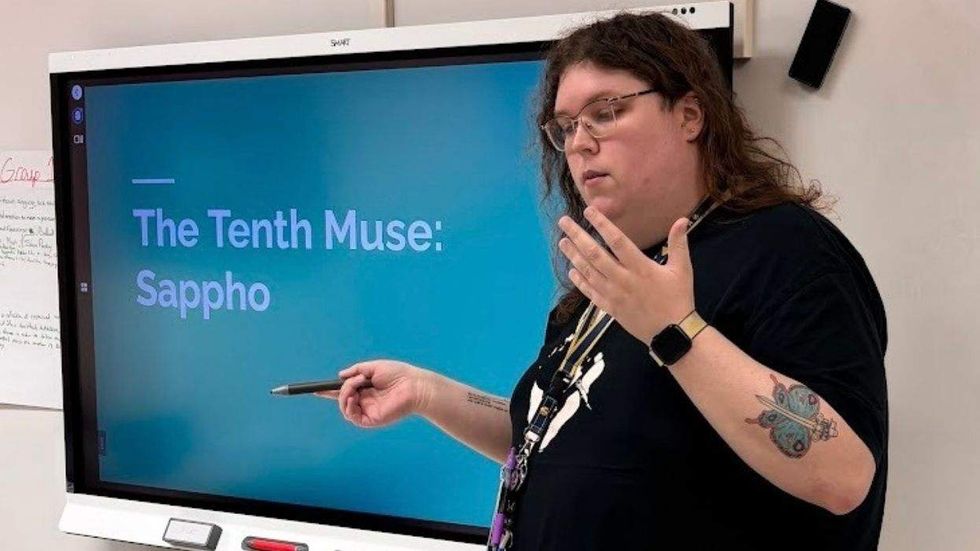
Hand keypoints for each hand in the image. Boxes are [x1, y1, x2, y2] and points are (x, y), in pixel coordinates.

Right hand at [315, 360, 431, 427]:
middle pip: (342, 398)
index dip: (329, 391)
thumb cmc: (398, 374)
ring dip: (346, 394)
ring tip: (358, 386)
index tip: (316, 389)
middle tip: (355, 380)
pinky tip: (356, 397)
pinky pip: (351, 416)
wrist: (413, 385)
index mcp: (366, 389)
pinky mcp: (370, 419)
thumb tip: (340, 375)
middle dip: (343, 388)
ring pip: (344, 407)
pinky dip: (348, 406)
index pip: (345, 391)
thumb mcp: (374, 367)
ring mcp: (367, 411)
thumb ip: (356, 370)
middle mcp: (365, 401)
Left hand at [557, 206, 695, 344]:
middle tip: (563, 222)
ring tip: (562, 242)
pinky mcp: (609, 308)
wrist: (671, 332)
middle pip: (595, 254)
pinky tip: (571, 271)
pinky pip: (590, 292)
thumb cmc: (678, 298)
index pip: (617, 241)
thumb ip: (678, 244)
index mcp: (641, 267)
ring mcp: (613, 295)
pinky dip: (579, 281)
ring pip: (588, 272)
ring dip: (573, 256)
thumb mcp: (682, 270)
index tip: (588, 211)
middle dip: (577, 236)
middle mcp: (623, 279)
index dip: (602, 224)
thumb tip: (682, 220)